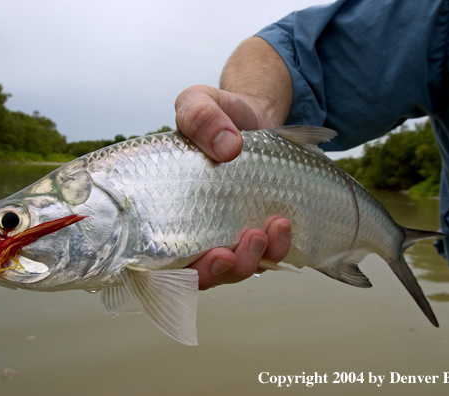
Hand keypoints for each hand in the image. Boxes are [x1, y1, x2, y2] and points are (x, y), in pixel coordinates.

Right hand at [175, 84, 291, 288]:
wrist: (251, 114)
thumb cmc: (216, 114)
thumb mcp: (199, 102)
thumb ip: (200, 116)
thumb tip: (227, 147)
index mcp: (168, 209)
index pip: (164, 259)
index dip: (184, 271)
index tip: (214, 255)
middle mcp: (195, 229)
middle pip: (204, 274)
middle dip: (227, 270)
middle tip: (246, 243)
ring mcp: (227, 232)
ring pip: (237, 269)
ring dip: (256, 259)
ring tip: (275, 226)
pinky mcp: (256, 229)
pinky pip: (265, 254)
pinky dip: (277, 246)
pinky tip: (284, 224)